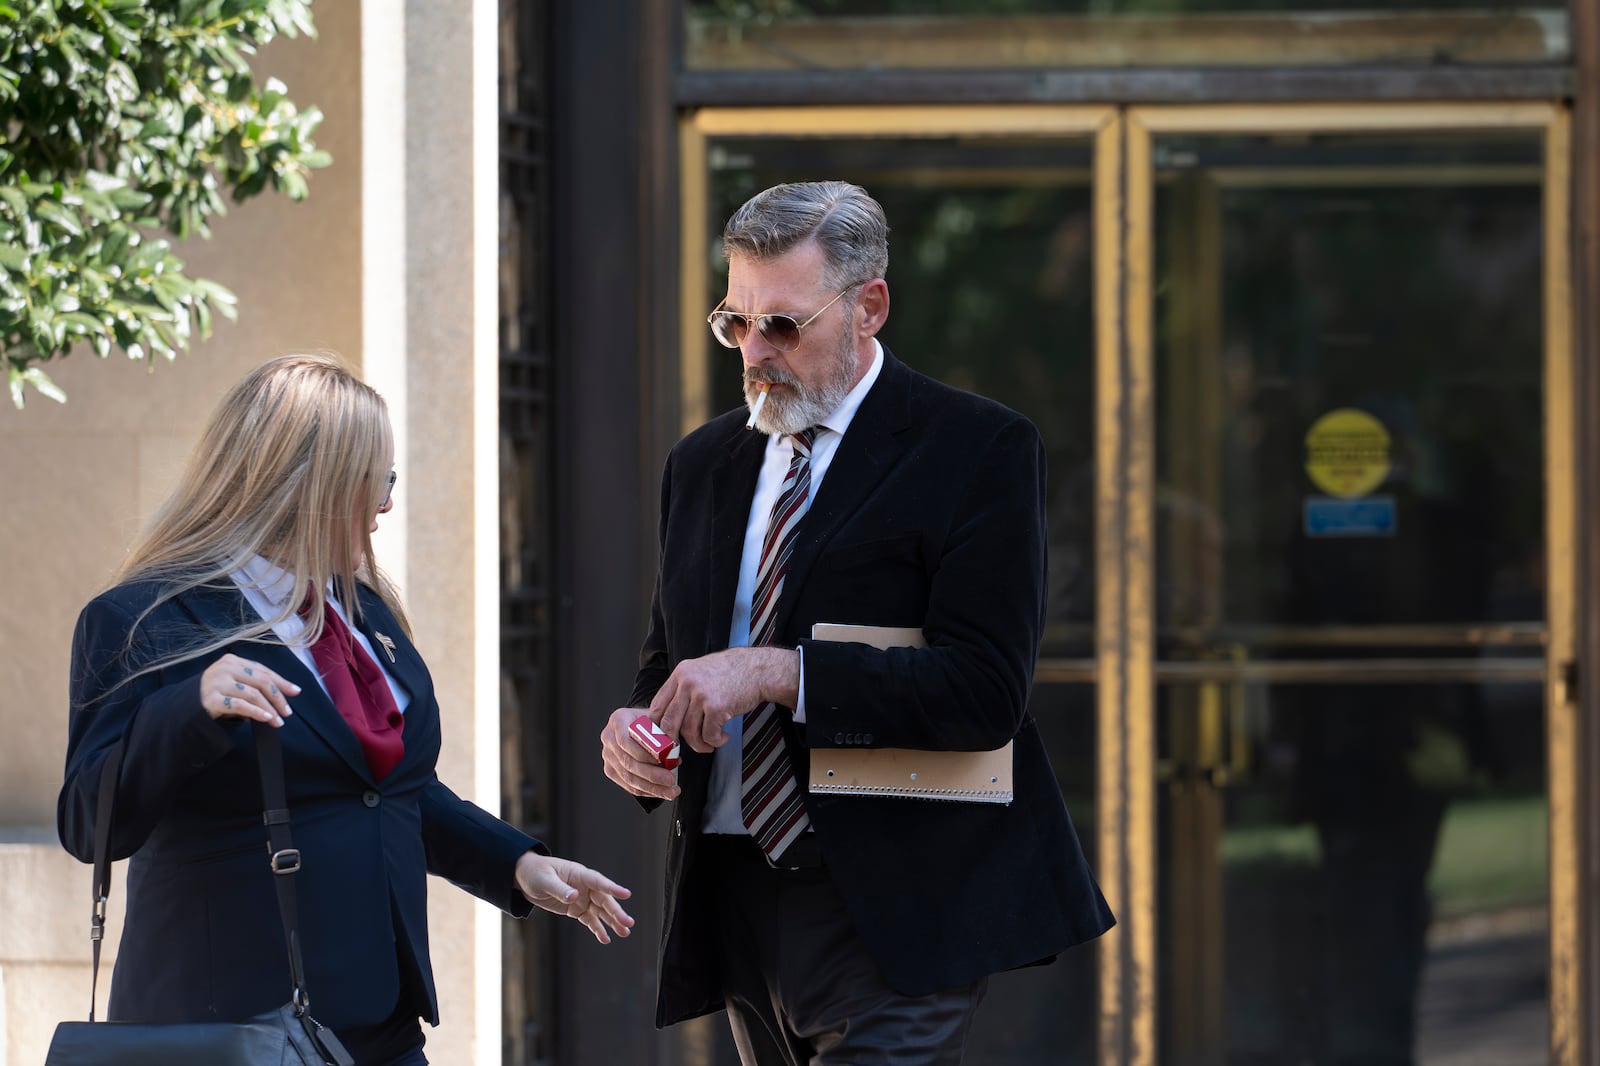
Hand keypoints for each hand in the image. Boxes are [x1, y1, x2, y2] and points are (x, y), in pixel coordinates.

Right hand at [198, 654, 299, 726]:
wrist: (186, 707)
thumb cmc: (217, 694)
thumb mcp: (235, 683)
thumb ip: (255, 683)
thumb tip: (288, 691)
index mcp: (233, 661)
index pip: (263, 670)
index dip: (281, 682)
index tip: (296, 692)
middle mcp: (225, 668)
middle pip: (261, 681)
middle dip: (278, 697)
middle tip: (287, 712)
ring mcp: (217, 682)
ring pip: (253, 694)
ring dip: (269, 709)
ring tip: (278, 721)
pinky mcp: (211, 699)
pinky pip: (240, 705)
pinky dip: (256, 712)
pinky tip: (266, 718)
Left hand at [514, 851, 633, 943]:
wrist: (525, 878)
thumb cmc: (536, 873)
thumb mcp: (545, 881)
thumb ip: (560, 889)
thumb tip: (574, 896)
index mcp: (579, 874)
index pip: (599, 881)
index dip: (613, 888)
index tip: (627, 894)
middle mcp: (585, 887)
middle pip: (604, 900)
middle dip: (617, 912)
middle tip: (629, 923)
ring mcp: (582, 898)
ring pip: (601, 911)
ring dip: (613, 922)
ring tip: (625, 933)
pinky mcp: (576, 909)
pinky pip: (590, 920)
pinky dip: (598, 929)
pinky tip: (606, 939)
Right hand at [601, 707, 679, 800]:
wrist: (642, 724)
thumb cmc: (653, 720)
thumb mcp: (660, 716)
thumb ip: (664, 727)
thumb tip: (673, 745)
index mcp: (618, 720)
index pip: (626, 741)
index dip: (644, 754)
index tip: (663, 761)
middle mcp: (609, 737)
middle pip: (628, 762)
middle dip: (652, 775)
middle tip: (671, 780)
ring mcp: (608, 755)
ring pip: (629, 777)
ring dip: (652, 787)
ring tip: (671, 791)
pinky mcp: (611, 770)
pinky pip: (629, 785)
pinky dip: (647, 790)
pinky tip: (662, 791)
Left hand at [650, 647, 798, 753]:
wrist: (758, 670)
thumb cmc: (731, 672)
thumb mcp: (700, 671)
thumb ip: (683, 689)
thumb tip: (669, 716)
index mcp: (680, 674)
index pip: (656, 706)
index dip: (656, 727)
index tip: (663, 738)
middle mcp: (687, 683)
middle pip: (668, 722)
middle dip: (672, 741)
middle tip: (679, 748)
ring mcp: (701, 695)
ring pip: (689, 732)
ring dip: (699, 744)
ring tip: (709, 744)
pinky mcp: (717, 707)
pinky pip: (708, 735)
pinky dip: (715, 741)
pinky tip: (723, 737)